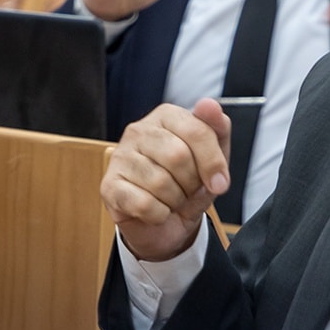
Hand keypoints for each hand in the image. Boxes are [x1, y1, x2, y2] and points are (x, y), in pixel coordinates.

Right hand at [101, 99, 230, 262]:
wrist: (168, 224)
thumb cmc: (188, 183)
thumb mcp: (214, 157)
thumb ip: (217, 129)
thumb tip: (209, 105)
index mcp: (165, 116)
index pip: (196, 131)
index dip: (213, 162)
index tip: (220, 182)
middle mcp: (138, 130)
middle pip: (178, 156)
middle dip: (191, 182)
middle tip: (188, 189)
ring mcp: (120, 157)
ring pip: (160, 183)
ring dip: (175, 201)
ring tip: (171, 199)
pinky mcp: (109, 186)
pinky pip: (145, 204)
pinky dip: (159, 215)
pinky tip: (156, 210)